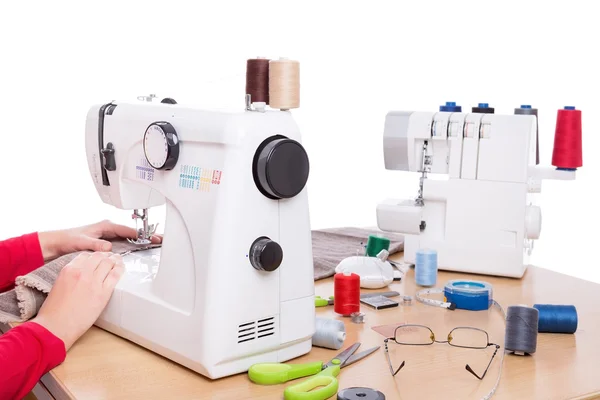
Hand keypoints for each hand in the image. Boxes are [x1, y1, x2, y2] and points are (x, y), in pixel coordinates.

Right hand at [32, 252, 123, 349]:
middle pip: (99, 256)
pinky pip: (115, 276)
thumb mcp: (59, 285)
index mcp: (69, 270)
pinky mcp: (103, 293)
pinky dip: (120, 269)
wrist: (56, 327)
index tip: (98, 258)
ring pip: (108, 263)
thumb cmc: (53, 311)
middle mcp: (82, 272)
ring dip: (114, 260)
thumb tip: (81, 275)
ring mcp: (93, 282)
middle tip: (111, 258)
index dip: (94, 255)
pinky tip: (121, 268)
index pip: (85, 255)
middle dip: (106, 256)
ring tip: (118, 260)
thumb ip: (70, 276)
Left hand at [38, 219, 161, 261]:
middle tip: (161, 239)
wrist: (59, 242)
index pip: (128, 230)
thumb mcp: (82, 241)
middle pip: (134, 232)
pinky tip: (142, 248)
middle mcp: (110, 228)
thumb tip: (108, 248)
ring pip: (131, 236)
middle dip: (148, 235)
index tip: (152, 238)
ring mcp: (110, 234)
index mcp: (106, 225)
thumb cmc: (69, 239)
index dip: (142, 234)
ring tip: (157, 243)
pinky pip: (126, 241)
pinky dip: (136, 243)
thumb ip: (95, 245)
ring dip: (143, 239)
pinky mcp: (109, 240)